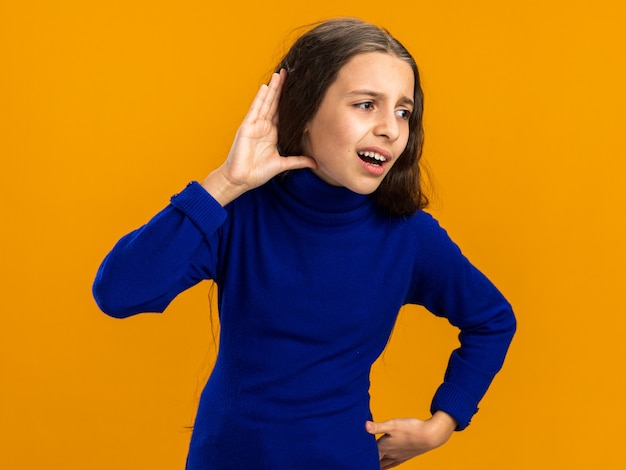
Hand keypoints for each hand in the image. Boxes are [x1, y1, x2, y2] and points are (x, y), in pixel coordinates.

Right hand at [202, 69, 316, 205]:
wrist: (241, 179)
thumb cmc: (257, 173)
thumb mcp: (282, 164)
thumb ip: (298, 161)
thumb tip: (315, 163)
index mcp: (272, 134)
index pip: (283, 114)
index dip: (290, 102)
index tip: (298, 90)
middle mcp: (264, 127)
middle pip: (275, 104)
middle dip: (282, 89)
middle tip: (290, 73)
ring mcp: (255, 125)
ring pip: (266, 103)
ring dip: (273, 89)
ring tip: (279, 74)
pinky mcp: (247, 127)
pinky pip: (255, 110)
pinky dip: (260, 98)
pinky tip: (265, 87)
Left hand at [366, 412, 456, 468]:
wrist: (431, 435)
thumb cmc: (411, 429)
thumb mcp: (393, 424)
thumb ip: (378, 426)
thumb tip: (364, 425)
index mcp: (384, 447)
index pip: (370, 456)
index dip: (362, 458)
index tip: (354, 460)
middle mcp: (390, 454)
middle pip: (376, 463)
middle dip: (369, 463)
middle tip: (361, 463)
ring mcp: (399, 456)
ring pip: (385, 465)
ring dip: (378, 465)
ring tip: (371, 466)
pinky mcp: (406, 456)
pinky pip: (393, 463)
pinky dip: (387, 465)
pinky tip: (387, 463)